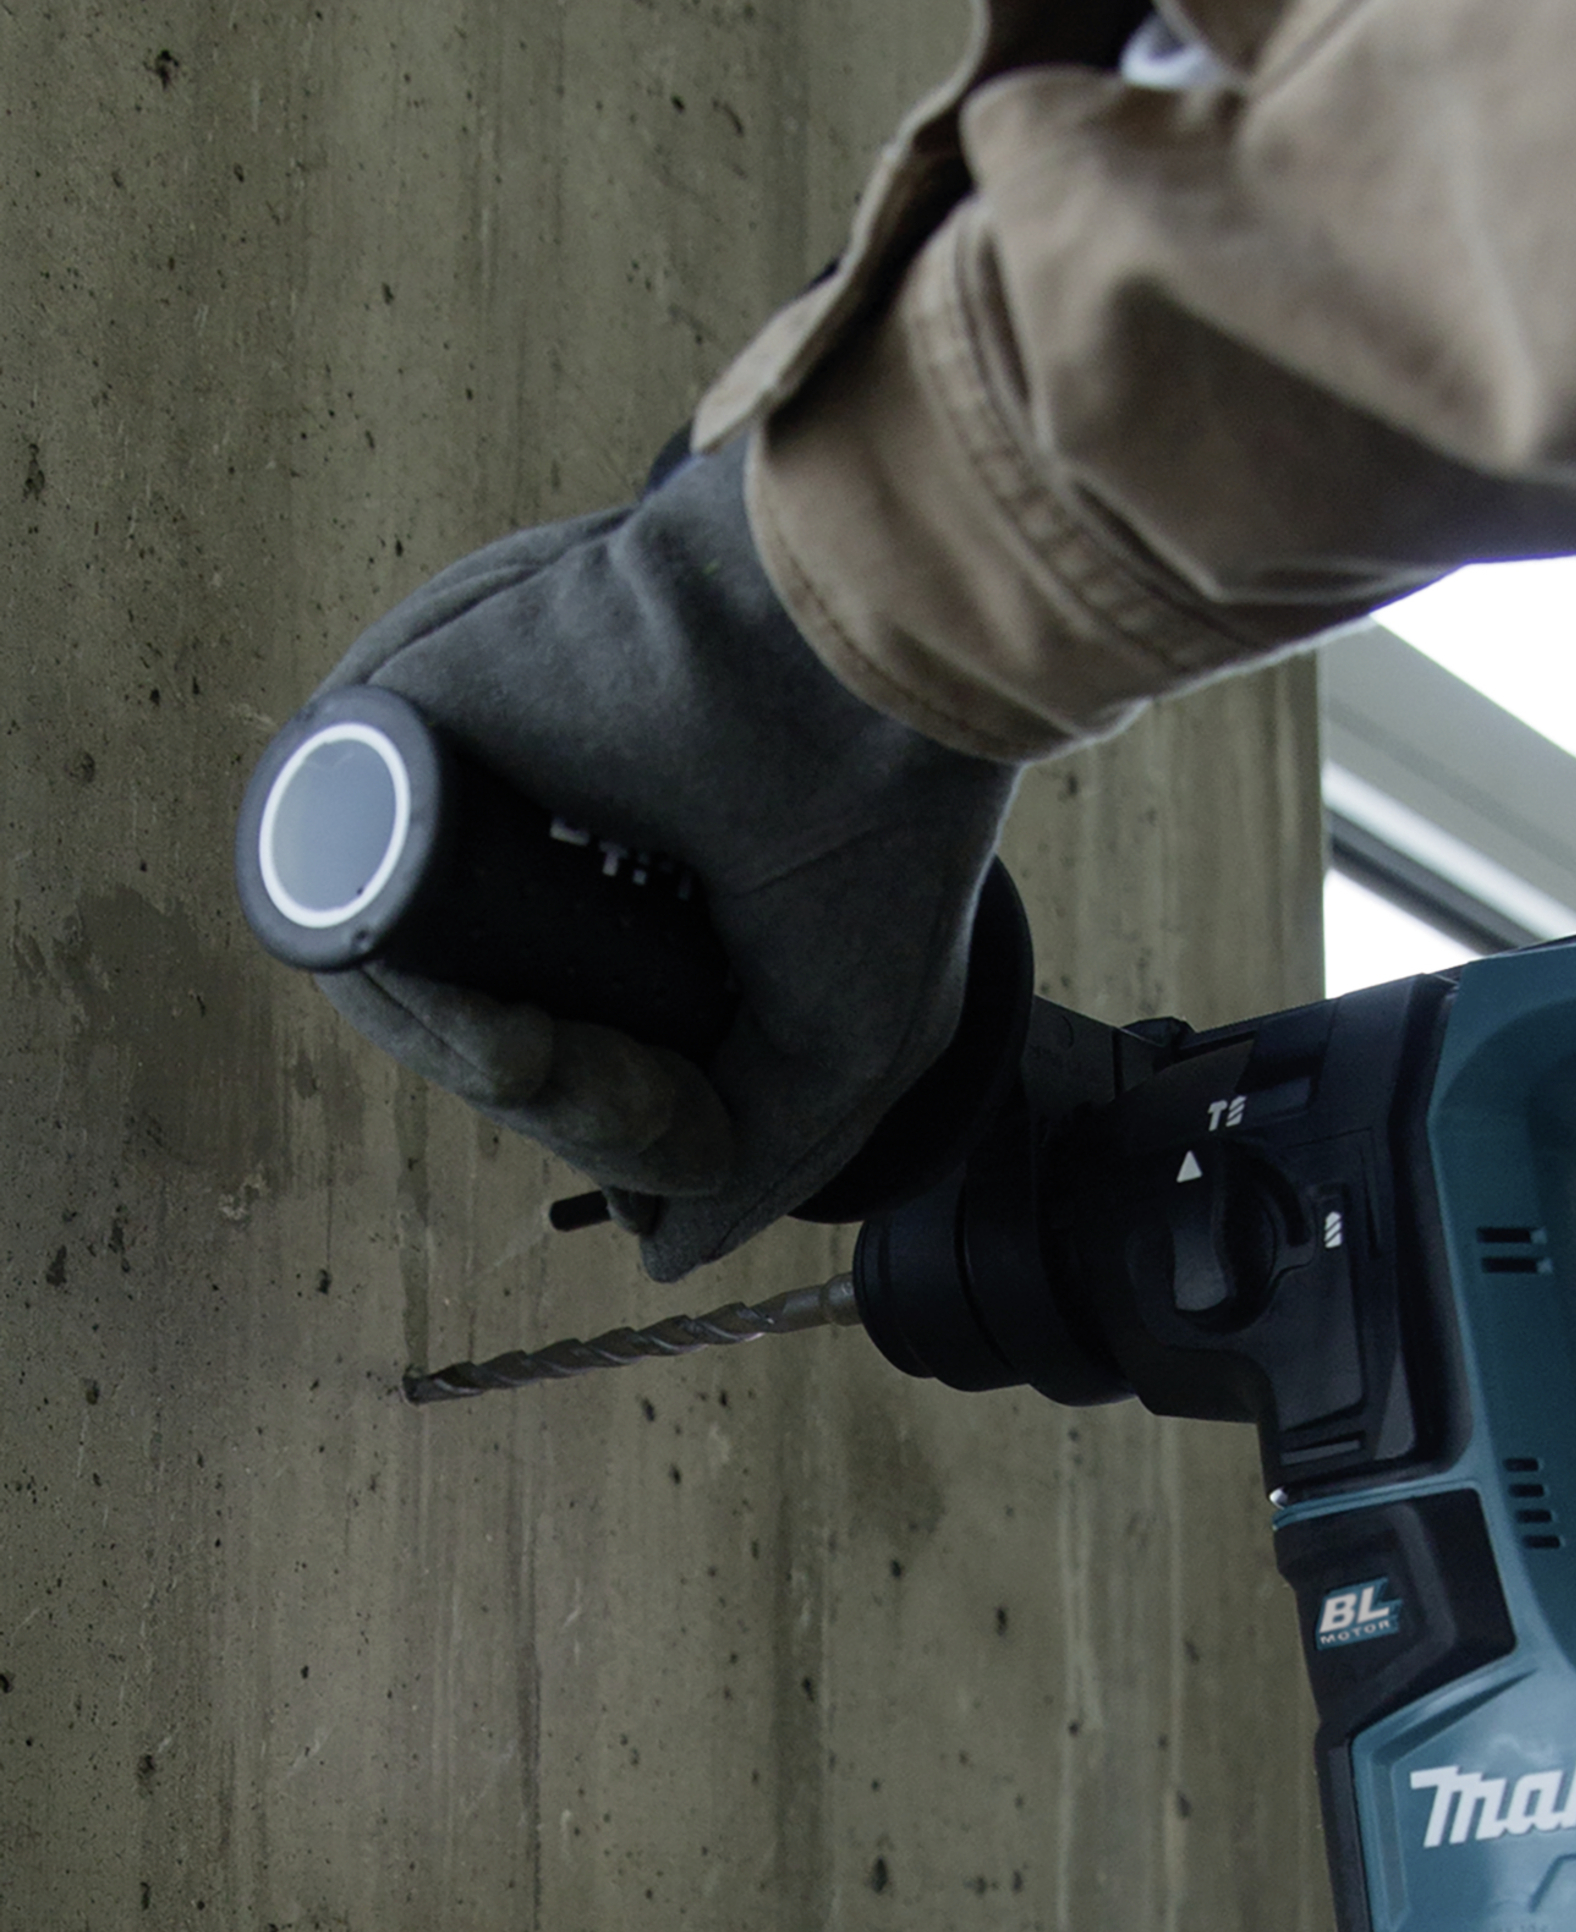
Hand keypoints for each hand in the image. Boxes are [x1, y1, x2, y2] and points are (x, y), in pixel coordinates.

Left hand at [301, 441, 1016, 1281]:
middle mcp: (542, 849)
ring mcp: (459, 795)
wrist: (862, 680)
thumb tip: (663, 1251)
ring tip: (593, 1040)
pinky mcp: (380, 737)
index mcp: (639, 900)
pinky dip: (420, 1000)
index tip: (707, 1128)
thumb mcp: (844, 1049)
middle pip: (486, 1042)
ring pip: (407, 1000)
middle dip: (574, 1106)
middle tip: (673, 1098)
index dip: (630, 1125)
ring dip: (505, 1074)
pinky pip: (335, 916)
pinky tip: (514, 1011)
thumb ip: (753, 1156)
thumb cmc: (884, 837)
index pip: (577, 1058)